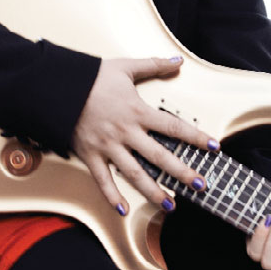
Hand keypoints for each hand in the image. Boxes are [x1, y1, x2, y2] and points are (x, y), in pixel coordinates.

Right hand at [72, 56, 218, 214]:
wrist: (56, 86)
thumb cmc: (90, 77)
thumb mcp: (124, 67)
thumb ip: (153, 65)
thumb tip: (177, 61)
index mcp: (137, 112)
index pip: (173, 126)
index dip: (196, 137)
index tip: (214, 146)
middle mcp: (125, 132)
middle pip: (159, 156)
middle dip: (182, 172)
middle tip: (200, 185)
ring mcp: (107, 147)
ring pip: (134, 174)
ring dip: (154, 191)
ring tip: (170, 205)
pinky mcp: (90, 155)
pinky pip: (103, 180)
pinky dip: (112, 196)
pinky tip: (123, 209)